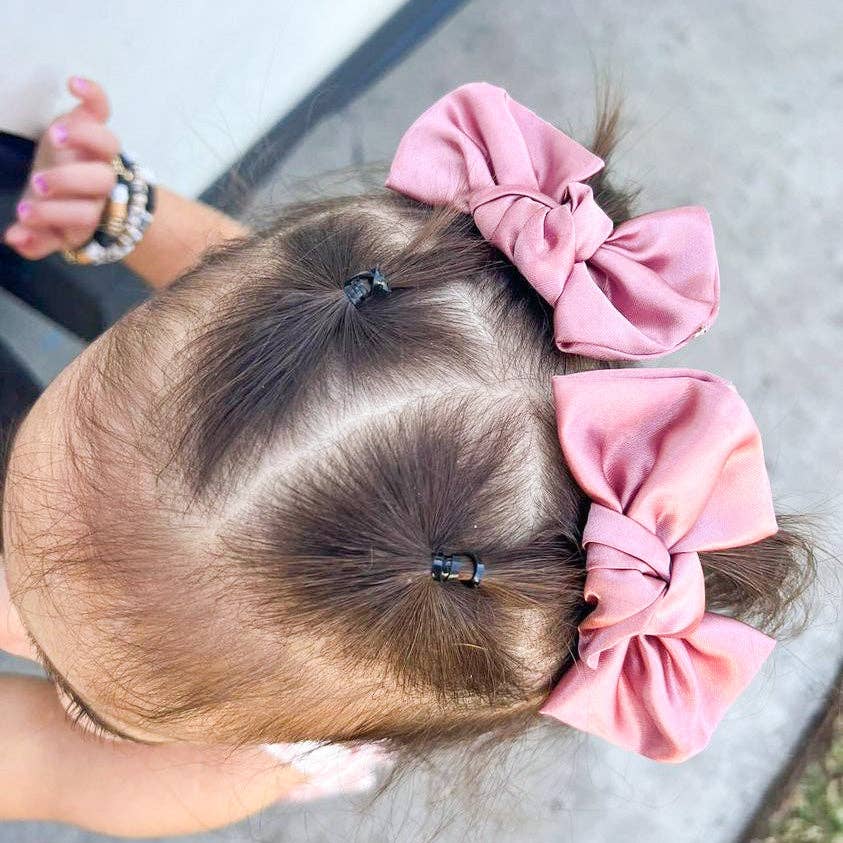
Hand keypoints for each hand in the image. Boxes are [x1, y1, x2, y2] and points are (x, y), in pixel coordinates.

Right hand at [3, 75, 120, 260]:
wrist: (75, 190)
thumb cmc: (57, 208)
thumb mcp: (46, 228)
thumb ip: (35, 240)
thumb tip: (13, 240)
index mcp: (91, 209)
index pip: (85, 215)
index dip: (59, 215)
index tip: (25, 215)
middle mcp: (101, 181)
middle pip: (100, 180)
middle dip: (68, 180)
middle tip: (37, 183)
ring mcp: (99, 152)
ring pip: (108, 144)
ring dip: (83, 137)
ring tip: (54, 134)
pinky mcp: (93, 123)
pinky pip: (101, 108)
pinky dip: (93, 94)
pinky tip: (73, 84)